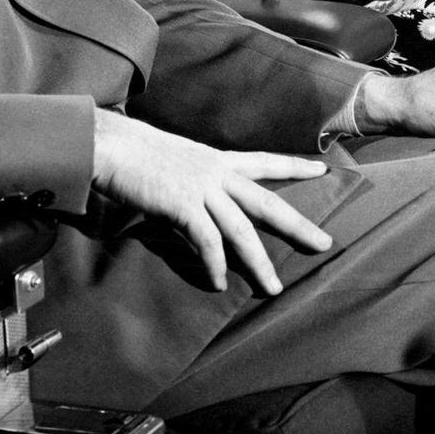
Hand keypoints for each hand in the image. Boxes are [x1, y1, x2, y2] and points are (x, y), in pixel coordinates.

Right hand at [92, 109, 331, 293]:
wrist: (110, 145)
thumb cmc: (133, 152)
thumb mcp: (174, 160)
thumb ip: (192, 181)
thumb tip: (195, 204)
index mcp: (216, 159)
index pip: (265, 161)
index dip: (295, 165)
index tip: (322, 168)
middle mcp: (216, 172)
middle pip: (268, 202)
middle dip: (298, 225)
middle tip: (324, 243)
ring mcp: (201, 188)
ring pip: (242, 230)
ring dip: (259, 262)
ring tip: (272, 288)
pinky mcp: (183, 206)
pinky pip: (207, 243)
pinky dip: (215, 266)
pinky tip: (219, 283)